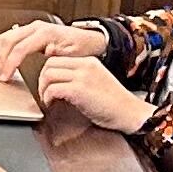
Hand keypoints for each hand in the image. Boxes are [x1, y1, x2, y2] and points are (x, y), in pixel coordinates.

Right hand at [0, 16, 105, 83]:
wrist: (89, 40)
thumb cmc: (82, 49)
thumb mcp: (71, 56)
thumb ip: (55, 57)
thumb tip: (43, 60)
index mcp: (46, 33)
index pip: (20, 48)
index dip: (10, 64)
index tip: (6, 76)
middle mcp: (37, 27)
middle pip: (9, 40)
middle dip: (1, 59)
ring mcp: (32, 28)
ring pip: (7, 37)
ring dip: (1, 54)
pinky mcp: (31, 32)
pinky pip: (11, 38)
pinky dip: (5, 50)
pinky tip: (5, 61)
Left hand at [35, 51, 155, 137]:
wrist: (130, 112)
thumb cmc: (114, 103)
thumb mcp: (96, 81)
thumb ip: (79, 77)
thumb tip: (58, 82)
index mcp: (89, 61)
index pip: (58, 58)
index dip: (47, 72)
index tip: (46, 84)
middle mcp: (85, 65)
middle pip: (49, 64)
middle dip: (41, 80)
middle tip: (44, 93)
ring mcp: (82, 77)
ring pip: (48, 74)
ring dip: (43, 89)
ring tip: (48, 100)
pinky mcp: (80, 90)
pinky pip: (53, 89)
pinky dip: (48, 98)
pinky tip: (52, 105)